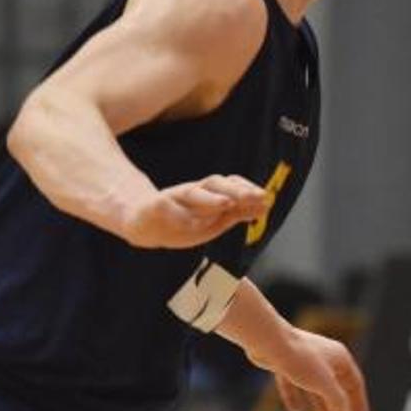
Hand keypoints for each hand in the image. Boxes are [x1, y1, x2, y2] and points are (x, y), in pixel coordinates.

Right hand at [118, 175, 269, 248]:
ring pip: (191, 193)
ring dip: (210, 198)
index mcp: (208, 195)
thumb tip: (265, 206)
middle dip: (235, 190)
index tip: (265, 197)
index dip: (247, 189)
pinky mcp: (153, 208)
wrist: (145, 226)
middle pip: (214, 183)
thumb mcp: (214, 221)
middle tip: (253, 197)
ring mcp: (172, 198)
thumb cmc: (182, 222)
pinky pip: (164, 208)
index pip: (230, 185)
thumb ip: (237, 213)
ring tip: (226, 204)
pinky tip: (188, 221)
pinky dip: (176, 213)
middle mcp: (192, 192)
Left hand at [252, 326, 369, 410]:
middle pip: (339, 384)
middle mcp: (326, 356)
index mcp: (340, 357)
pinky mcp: (286, 362)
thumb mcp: (324, 383)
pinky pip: (295, 383)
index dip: (359, 405)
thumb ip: (337, 400)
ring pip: (317, 385)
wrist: (269, 341)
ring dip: (323, 403)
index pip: (355, 384)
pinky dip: (297, 396)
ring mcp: (305, 358)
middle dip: (343, 405)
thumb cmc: (300, 360)